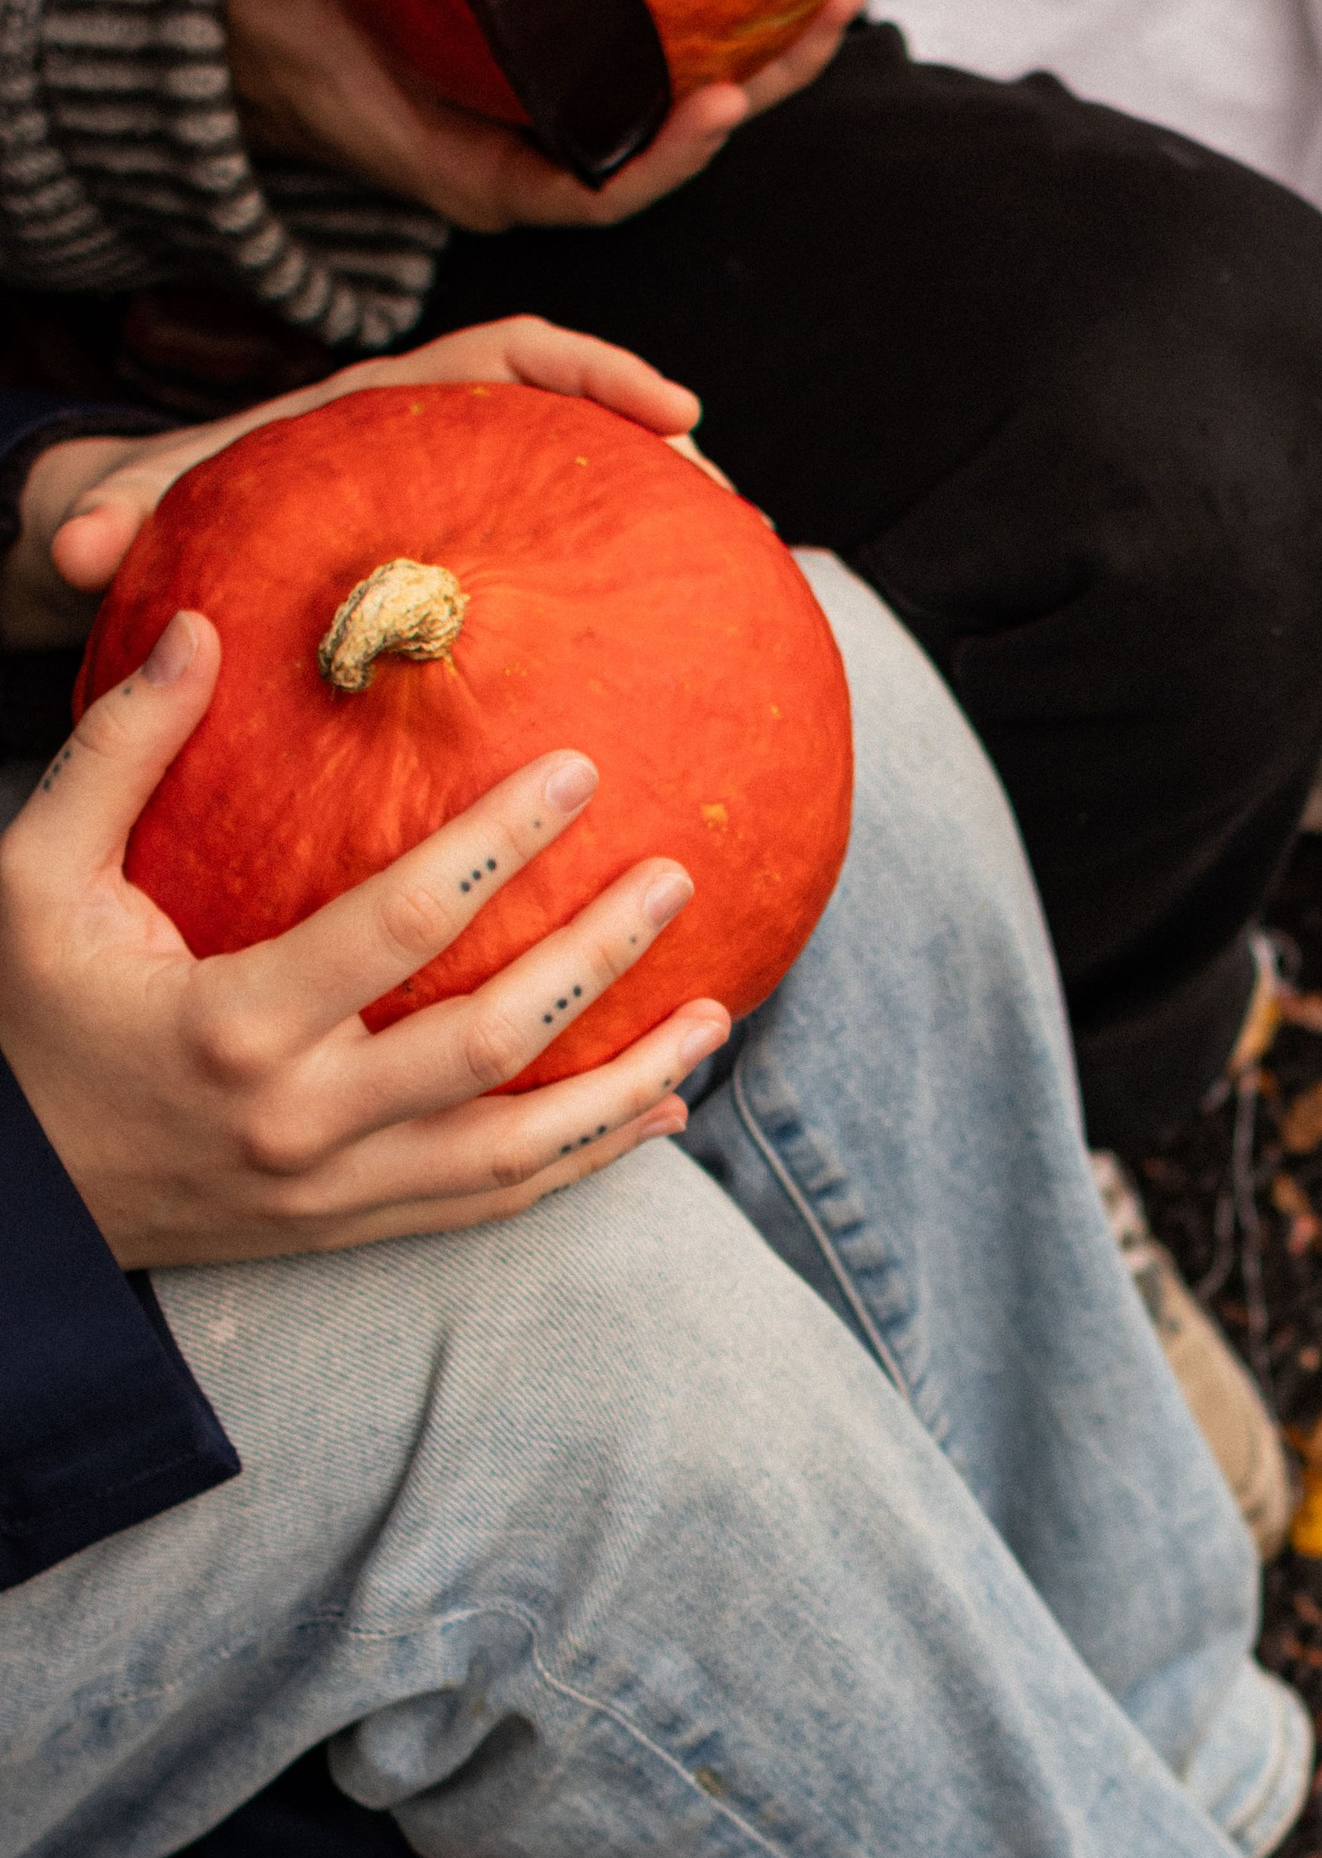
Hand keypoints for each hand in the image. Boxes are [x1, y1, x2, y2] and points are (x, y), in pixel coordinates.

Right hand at [0, 609, 729, 1267]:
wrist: (17, 1201)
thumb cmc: (24, 1017)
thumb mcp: (31, 878)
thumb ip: (117, 753)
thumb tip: (201, 628)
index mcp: (230, 1022)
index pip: (398, 923)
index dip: (499, 844)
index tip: (580, 771)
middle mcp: (297, 1118)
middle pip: (488, 1041)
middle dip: (596, 959)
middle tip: (674, 878)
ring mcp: (332, 1189)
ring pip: (517, 1148)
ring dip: (627, 1083)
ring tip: (716, 1014)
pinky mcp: (351, 1229)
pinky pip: (494, 1202)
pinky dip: (587, 1160)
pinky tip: (658, 1112)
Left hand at [2, 315, 724, 649]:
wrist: (141, 545)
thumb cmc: (147, 514)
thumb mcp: (124, 507)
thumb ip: (111, 517)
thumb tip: (83, 550)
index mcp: (383, 412)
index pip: (509, 357)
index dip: (596, 371)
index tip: (674, 410)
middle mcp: (436, 457)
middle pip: (576, 429)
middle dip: (665, 457)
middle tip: (736, 514)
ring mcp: (460, 522)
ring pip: (576, 510)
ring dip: (654, 538)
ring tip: (734, 593)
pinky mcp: (462, 588)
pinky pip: (547, 592)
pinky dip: (603, 622)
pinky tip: (651, 693)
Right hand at [224, 0, 864, 232]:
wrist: (267, 70)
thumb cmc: (269, 50)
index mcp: (480, 176)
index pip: (593, 194)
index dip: (662, 160)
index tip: (723, 103)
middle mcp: (537, 163)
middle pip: (668, 149)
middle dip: (757, 92)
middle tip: (832, 10)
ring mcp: (558, 125)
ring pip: (681, 107)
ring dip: (768, 57)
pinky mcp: (566, 83)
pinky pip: (660, 68)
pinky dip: (722, 30)